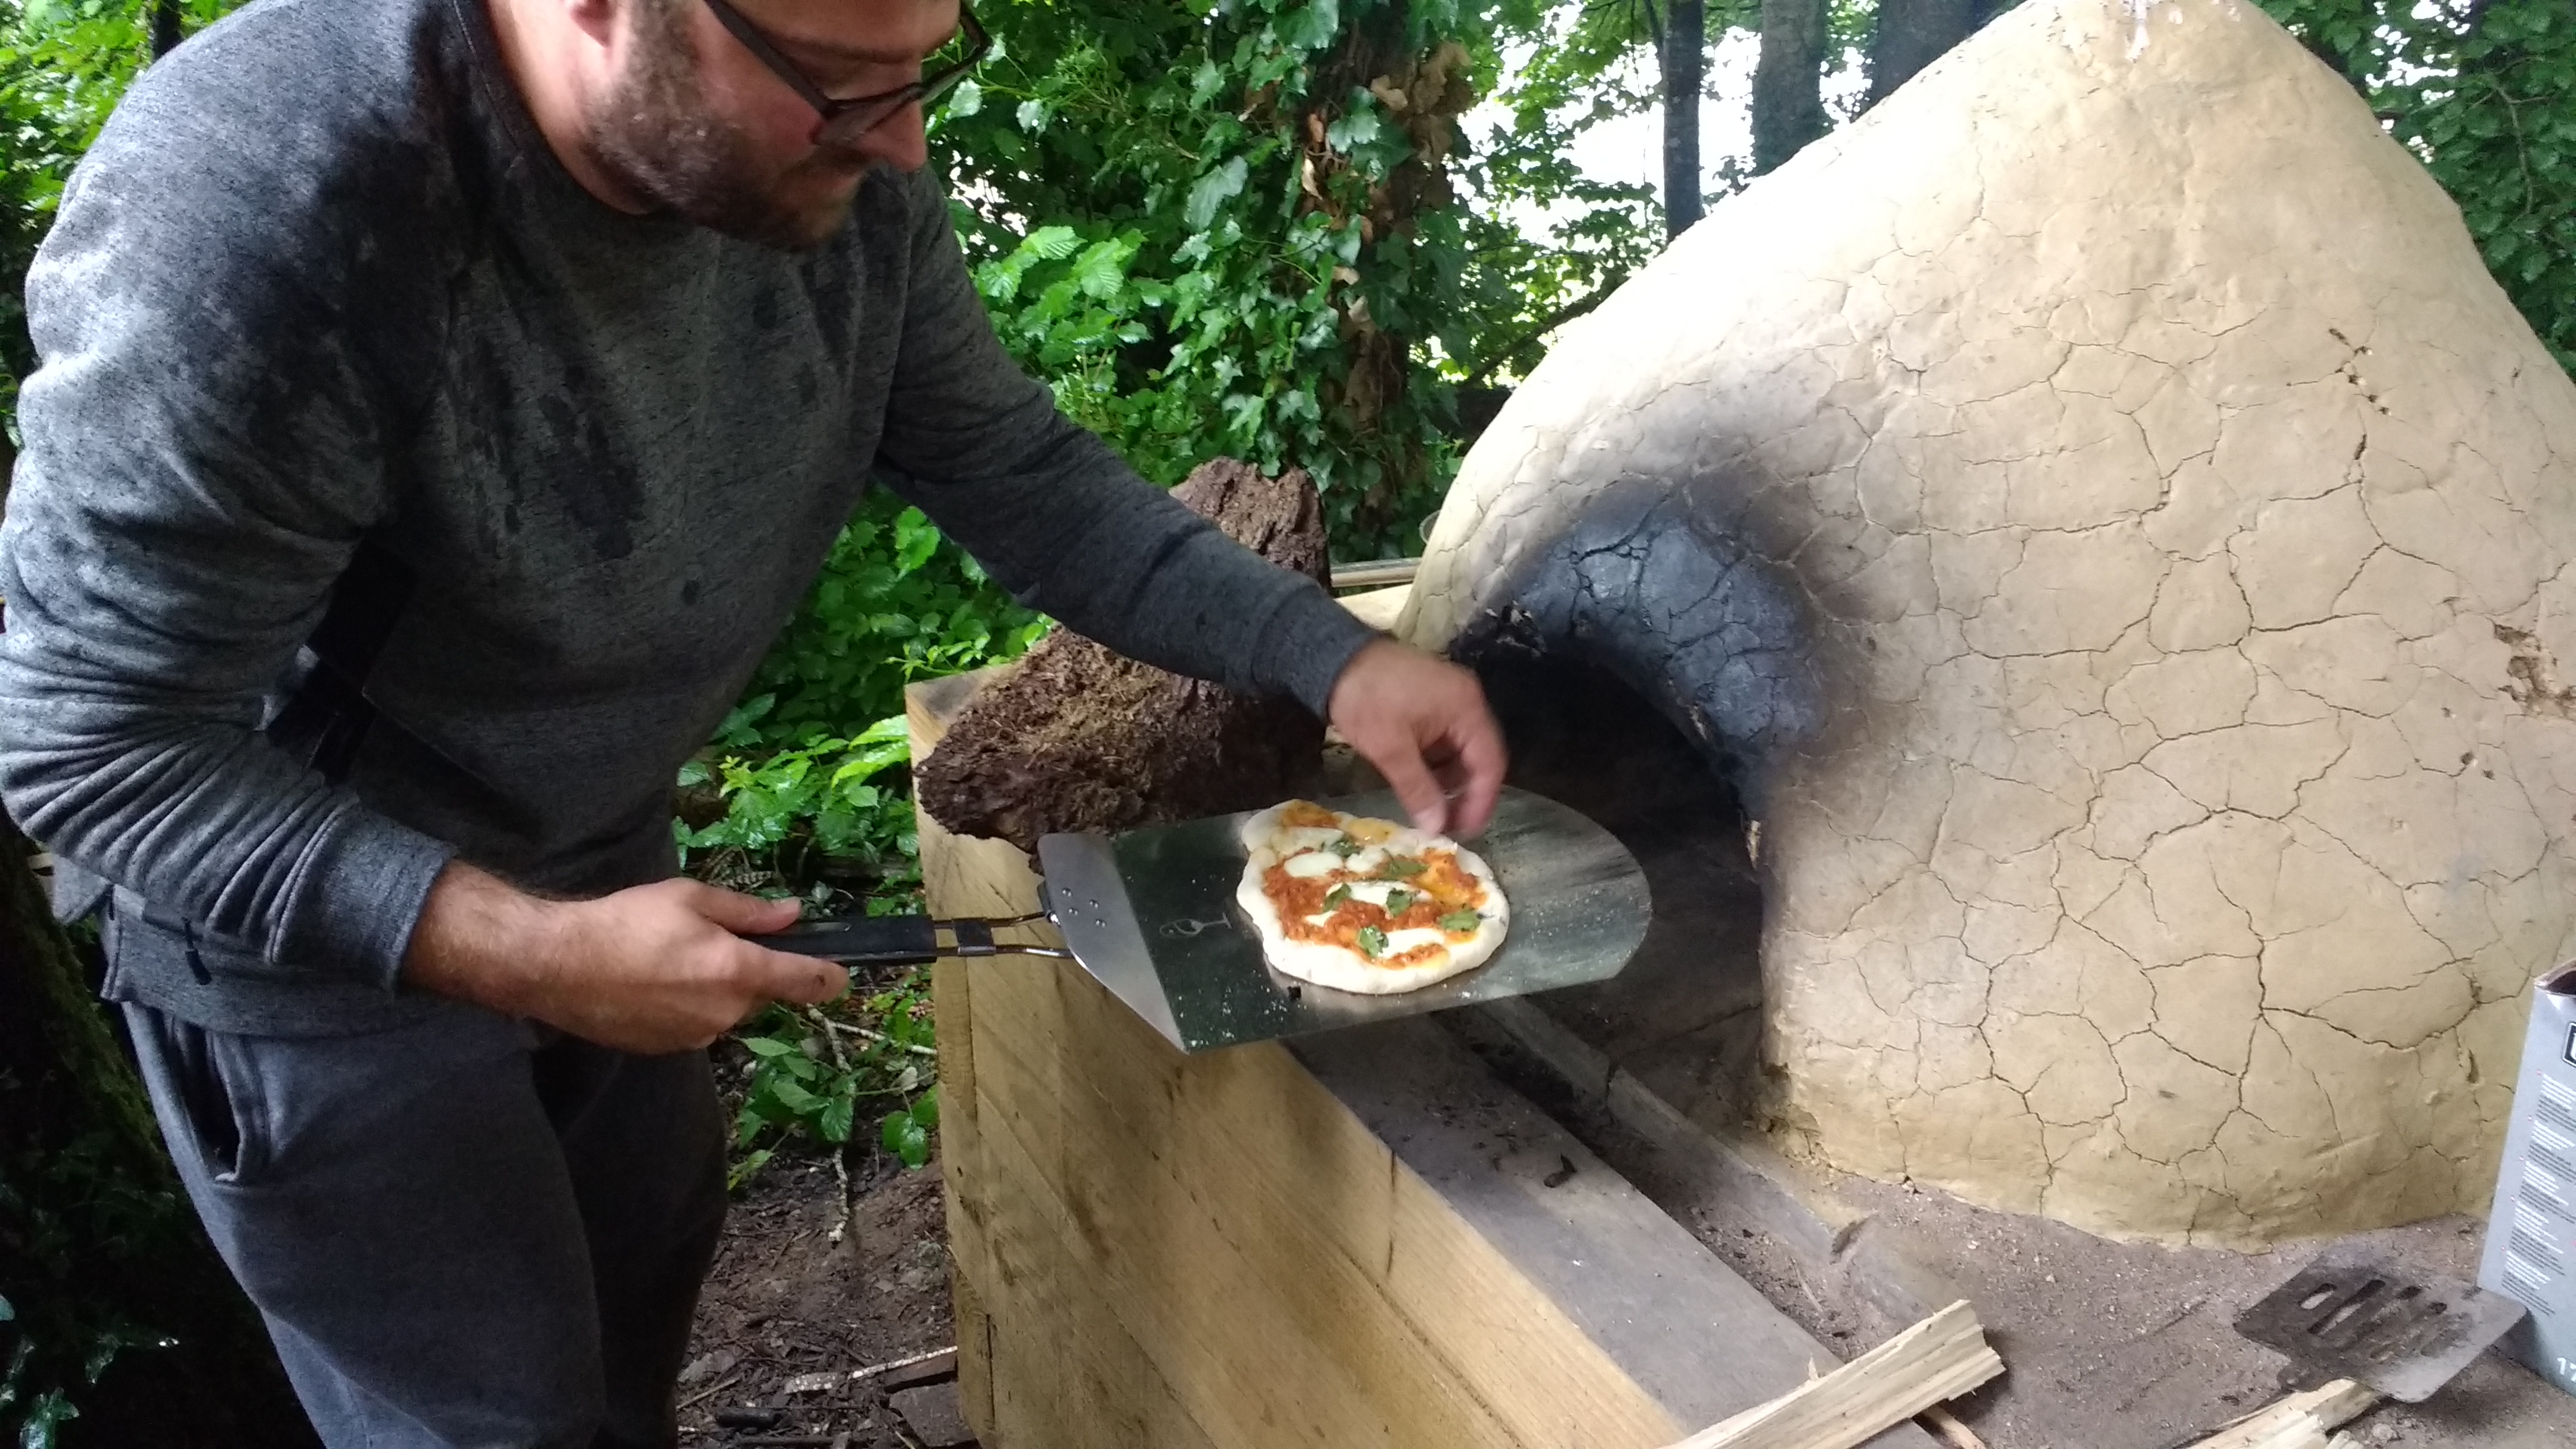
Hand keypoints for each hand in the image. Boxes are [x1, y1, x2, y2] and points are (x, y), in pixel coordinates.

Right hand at [403, 864, 845, 1053]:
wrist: (557, 966)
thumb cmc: (627, 921)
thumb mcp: (691, 899)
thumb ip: (748, 912)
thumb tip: (793, 915)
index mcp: (737, 972)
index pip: (807, 981)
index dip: (830, 977)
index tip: (841, 973)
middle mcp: (725, 1012)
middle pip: (760, 993)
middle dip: (749, 971)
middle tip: (708, 941)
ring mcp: (696, 1037)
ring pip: (727, 1010)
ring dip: (715, 989)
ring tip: (669, 961)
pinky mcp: (667, 1050)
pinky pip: (695, 1026)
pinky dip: (686, 1007)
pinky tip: (652, 985)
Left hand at [1326, 638, 1507, 836]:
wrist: (1332, 659)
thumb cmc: (1365, 701)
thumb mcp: (1391, 751)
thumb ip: (1418, 790)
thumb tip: (1437, 828)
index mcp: (1466, 708)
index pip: (1490, 763)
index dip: (1481, 800)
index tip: (1467, 830)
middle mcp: (1467, 700)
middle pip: (1479, 756)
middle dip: (1465, 793)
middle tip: (1448, 825)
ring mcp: (1450, 698)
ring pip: (1462, 749)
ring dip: (1450, 780)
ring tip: (1432, 809)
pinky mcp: (1433, 700)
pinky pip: (1446, 738)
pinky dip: (1437, 763)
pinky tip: (1421, 783)